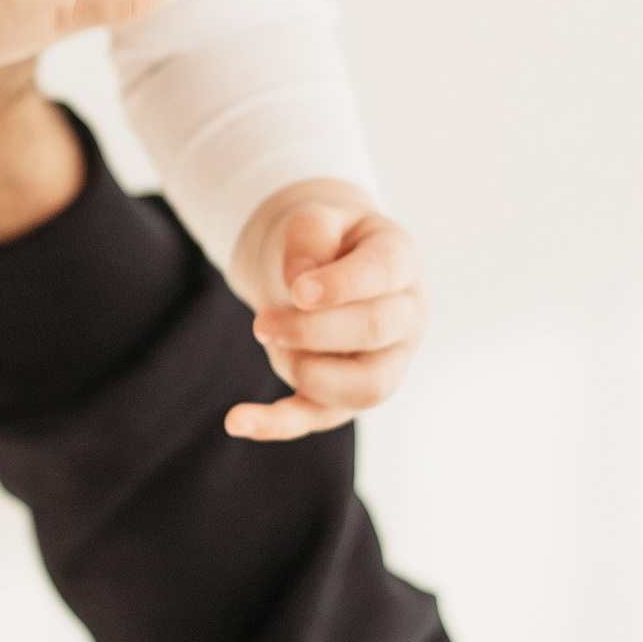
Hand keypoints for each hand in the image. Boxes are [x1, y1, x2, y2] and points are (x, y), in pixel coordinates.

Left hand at [226, 181, 427, 442]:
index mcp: (399, 263)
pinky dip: (278, 423)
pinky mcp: (347, 395)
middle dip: (313, 330)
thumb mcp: (316, 219)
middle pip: (374, 330)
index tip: (297, 290)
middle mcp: (405, 317)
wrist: (319, 267)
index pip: (382, 274)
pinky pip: (320, 417)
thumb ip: (310, 236)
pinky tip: (237, 420)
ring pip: (366, 388)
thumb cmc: (323, 241)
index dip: (341, 285)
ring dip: (310, 373)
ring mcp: (385, 362)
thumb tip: (299, 280)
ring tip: (271, 343)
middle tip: (263, 323)